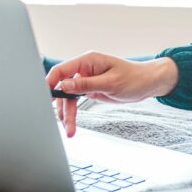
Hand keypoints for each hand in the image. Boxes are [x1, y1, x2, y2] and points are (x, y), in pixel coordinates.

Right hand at [46, 50, 178, 137]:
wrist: (147, 84)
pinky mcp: (90, 89)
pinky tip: (71, 124)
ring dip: (67, 114)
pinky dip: (72, 113)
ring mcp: (86, 79)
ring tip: (69, 130)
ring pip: (68, 98)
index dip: (50, 82)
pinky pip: (75, 101)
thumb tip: (64, 86)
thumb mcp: (110, 83)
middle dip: (61, 106)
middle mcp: (84, 69)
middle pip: (63, 87)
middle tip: (61, 122)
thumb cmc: (134, 78)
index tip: (43, 96)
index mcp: (88, 61)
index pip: (62, 70)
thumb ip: (86, 84)